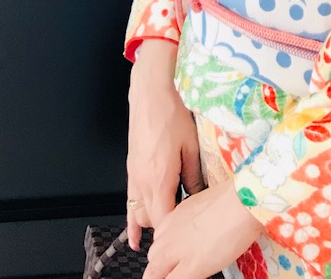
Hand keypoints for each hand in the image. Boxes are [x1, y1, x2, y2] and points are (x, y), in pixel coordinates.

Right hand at [126, 40, 203, 249]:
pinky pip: (129, 203)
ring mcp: (134, 177)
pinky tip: (134, 237)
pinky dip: (132, 221)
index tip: (191, 231)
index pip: (165, 220)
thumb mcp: (191, 147)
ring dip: (153, 222)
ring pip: (140, 213)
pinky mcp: (132, 170)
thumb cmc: (172, 115)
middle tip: (185, 228)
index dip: (177, 230)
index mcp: (158, 179)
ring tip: (167, 236)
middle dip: (167, 228)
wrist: (151, 93)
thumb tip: (201, 198)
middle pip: (152, 220)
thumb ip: (195, 178)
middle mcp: (142, 182)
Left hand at [143, 180, 262, 278]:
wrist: (242, 202)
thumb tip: (199, 231)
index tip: (173, 257)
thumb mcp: (205, 206)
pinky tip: (187, 278)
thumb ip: (194, 221)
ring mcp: (178, 251)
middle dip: (161, 266)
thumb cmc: (234, 200)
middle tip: (175, 270)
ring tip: (177, 275)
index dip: (165, 252)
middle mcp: (171, 233)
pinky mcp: (191, 267)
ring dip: (163, 276)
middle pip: (153, 256)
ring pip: (154, 272)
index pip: (159, 240)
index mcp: (175, 217)